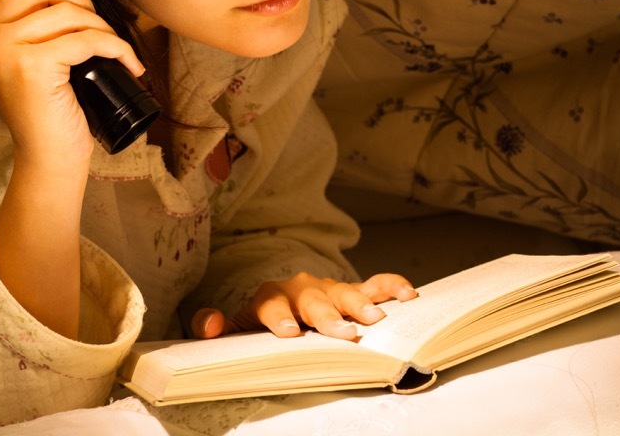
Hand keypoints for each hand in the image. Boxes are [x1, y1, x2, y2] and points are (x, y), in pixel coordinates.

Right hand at [0, 0, 145, 167]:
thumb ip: (21, 15)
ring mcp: (1, 51)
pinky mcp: (31, 65)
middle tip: (92, 24)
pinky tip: (127, 63)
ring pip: (65, 10)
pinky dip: (115, 47)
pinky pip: (86, 37)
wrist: (48, 155)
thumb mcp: (22, 51)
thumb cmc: (45, 102)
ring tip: (110, 48)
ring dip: (99, 25)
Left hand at [191, 272, 416, 341]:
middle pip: (313, 299)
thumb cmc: (258, 325)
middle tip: (342, 332)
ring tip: (377, 320)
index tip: (289, 333)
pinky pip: (376, 285)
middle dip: (327, 315)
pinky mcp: (353, 293)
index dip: (279, 317)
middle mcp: (301, 289)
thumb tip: (211, 324)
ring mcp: (330, 289)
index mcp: (269, 297)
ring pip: (345, 292)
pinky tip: (408, 296)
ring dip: (361, 304)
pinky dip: (391, 287)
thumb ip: (213, 327)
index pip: (271, 304)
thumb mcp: (231, 329)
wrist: (280, 311)